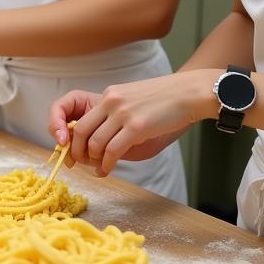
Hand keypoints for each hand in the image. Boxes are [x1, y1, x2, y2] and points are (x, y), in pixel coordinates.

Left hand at [48, 69, 215, 176]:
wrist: (190, 93)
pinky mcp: (136, 127)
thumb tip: (103, 138)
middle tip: (81, 163)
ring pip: (95, 143)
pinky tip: (108, 170)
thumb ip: (116, 114)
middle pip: (80, 131)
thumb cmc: (166, 100)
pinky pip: (112, 151)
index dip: (73, 138)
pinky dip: (107, 164)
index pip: (81, 118)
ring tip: (99, 169)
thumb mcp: (133, 100)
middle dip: (77, 151)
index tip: (75, 150)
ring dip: (94, 161)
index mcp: (109, 95)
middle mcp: (111, 102)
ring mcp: (123, 114)